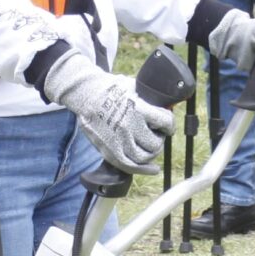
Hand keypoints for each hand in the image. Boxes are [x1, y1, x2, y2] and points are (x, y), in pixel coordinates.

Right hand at [40, 53, 171, 174]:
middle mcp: (128, 126)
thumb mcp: (134, 86)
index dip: (170, 125)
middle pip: (155, 144)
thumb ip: (150, 98)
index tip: (168, 126)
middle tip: (156, 135)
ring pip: (144, 157)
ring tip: (150, 146)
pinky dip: (143, 169)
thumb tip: (167, 106)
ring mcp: (117, 140)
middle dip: (159, 139)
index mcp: (137, 108)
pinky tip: (152, 169)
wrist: (85, 93)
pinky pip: (128, 166)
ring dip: (151, 153)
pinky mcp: (109, 149)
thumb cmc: (110, 88)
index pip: (165, 122)